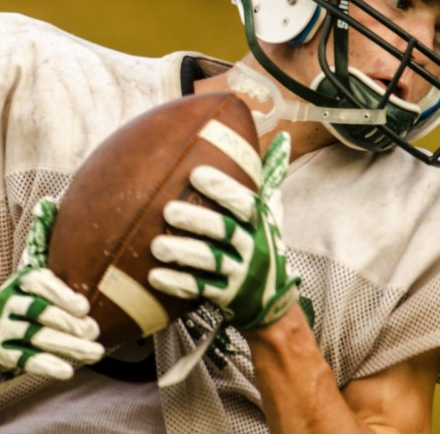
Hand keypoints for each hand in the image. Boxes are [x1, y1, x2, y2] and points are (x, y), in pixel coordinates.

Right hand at [0, 199, 104, 379]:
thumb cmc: (2, 301)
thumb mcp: (18, 272)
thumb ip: (36, 242)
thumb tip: (49, 203)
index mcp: (14, 283)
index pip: (36, 283)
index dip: (59, 294)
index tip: (83, 306)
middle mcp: (3, 305)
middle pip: (40, 313)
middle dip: (69, 323)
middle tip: (94, 330)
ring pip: (37, 338)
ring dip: (67, 346)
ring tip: (94, 351)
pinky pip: (23, 360)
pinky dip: (45, 365)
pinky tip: (66, 370)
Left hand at [149, 133, 299, 329]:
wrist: (273, 301)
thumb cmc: (263, 243)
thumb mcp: (273, 212)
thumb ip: (271, 177)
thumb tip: (284, 138)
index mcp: (260, 223)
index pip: (244, 203)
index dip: (222, 188)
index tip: (195, 174)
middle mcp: (254, 247)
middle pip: (226, 231)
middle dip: (197, 220)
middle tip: (168, 210)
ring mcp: (241, 274)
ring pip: (212, 262)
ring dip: (184, 253)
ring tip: (157, 246)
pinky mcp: (228, 296)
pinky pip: (201, 290)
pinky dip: (178, 284)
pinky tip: (155, 276)